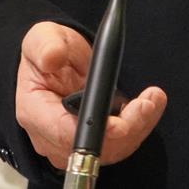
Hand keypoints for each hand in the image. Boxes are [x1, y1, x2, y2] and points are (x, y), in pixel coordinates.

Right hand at [14, 21, 167, 168]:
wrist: (58, 58)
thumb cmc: (48, 49)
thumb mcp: (42, 38)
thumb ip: (46, 47)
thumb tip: (52, 58)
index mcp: (35, 112)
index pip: (63, 133)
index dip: (94, 132)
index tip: (119, 123)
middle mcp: (51, 136)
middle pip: (92, 149)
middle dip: (126, 129)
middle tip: (147, 102)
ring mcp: (72, 143)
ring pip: (111, 150)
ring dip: (138, 127)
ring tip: (153, 99)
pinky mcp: (93, 142)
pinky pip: (119, 144)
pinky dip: (138, 127)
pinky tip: (148, 105)